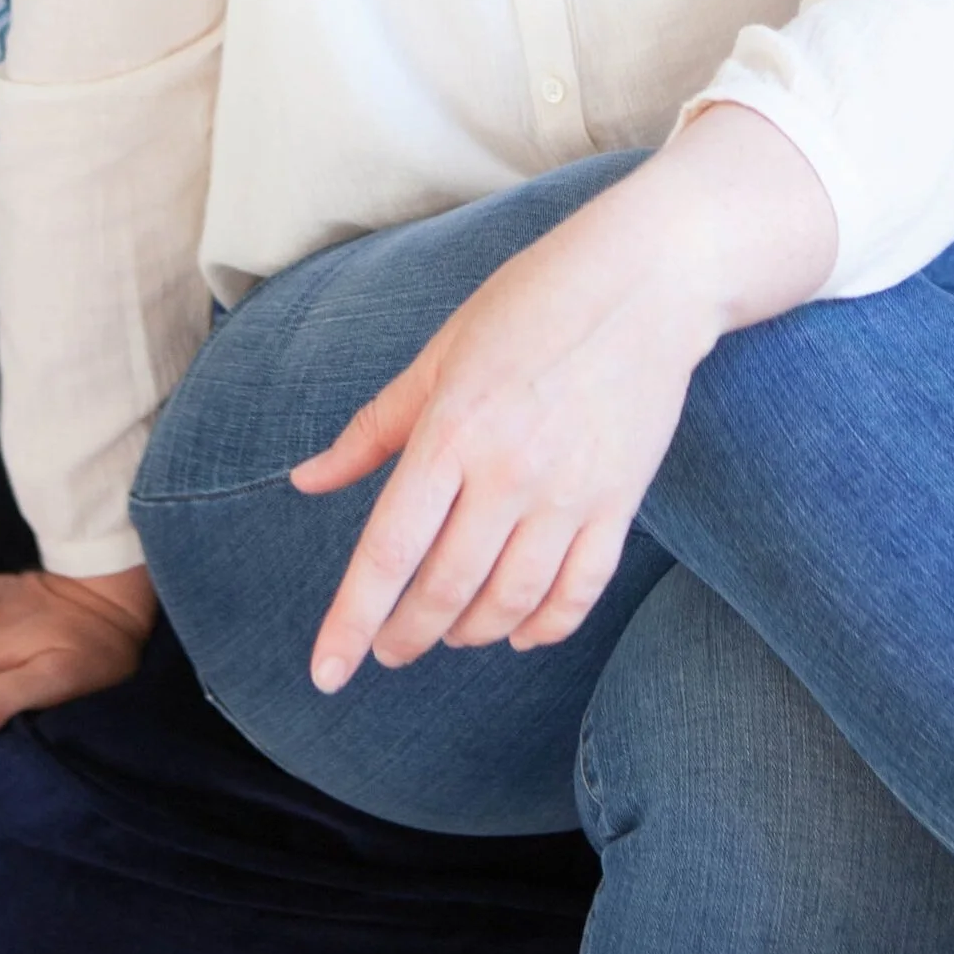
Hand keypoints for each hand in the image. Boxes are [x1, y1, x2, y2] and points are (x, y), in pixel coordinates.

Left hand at [292, 106, 835, 690]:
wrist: (648, 280)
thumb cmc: (531, 303)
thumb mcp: (439, 355)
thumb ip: (373, 429)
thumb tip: (305, 481)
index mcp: (452, 432)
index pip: (388, 552)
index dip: (352, 622)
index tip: (327, 673)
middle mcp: (508, 472)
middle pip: (444, 590)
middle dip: (406, 636)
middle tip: (389, 650)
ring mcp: (570, 492)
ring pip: (509, 602)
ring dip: (469, 634)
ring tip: (448, 635)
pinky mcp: (620, 501)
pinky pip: (578, 590)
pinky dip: (545, 626)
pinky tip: (520, 634)